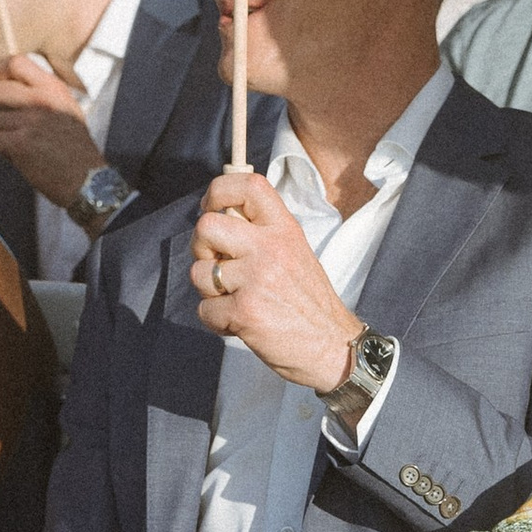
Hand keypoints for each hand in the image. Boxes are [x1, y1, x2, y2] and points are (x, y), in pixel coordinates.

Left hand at [0, 56, 103, 208]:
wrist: (87, 179)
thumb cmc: (76, 147)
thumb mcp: (67, 108)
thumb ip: (44, 93)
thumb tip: (11, 81)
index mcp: (54, 89)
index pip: (17, 62)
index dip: (4, 71)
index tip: (5, 82)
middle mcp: (42, 100)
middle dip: (1, 107)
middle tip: (15, 122)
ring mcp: (30, 121)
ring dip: (7, 134)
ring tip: (28, 145)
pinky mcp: (20, 143)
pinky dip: (6, 152)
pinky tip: (24, 157)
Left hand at [191, 169, 360, 394]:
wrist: (332, 346)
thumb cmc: (309, 303)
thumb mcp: (294, 252)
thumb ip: (262, 232)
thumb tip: (219, 214)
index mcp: (284, 229)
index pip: (248, 185)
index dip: (218, 191)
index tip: (210, 208)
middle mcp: (270, 249)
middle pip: (206, 226)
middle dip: (200, 248)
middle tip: (217, 264)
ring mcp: (256, 280)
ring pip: (199, 272)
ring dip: (209, 290)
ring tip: (234, 299)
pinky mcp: (245, 312)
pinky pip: (204, 309)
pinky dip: (215, 320)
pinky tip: (238, 322)